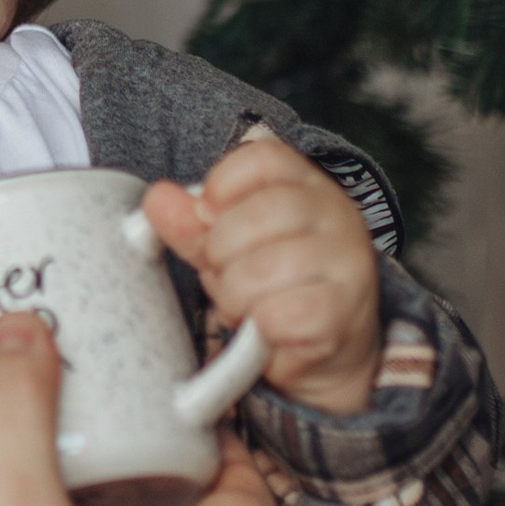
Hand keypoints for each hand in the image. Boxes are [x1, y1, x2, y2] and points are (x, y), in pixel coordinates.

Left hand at [138, 130, 380, 414]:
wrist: (328, 347)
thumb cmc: (276, 285)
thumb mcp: (228, 246)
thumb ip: (193, 224)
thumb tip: (157, 199)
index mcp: (308, 185)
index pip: (263, 158)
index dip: (221, 185)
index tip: (208, 217)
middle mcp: (337, 215)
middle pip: (258, 214)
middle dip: (220, 251)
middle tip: (224, 274)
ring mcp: (347, 263)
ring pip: (263, 269)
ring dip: (236, 295)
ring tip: (244, 304)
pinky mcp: (343, 312)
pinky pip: (279, 315)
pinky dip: (259, 324)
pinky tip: (267, 327)